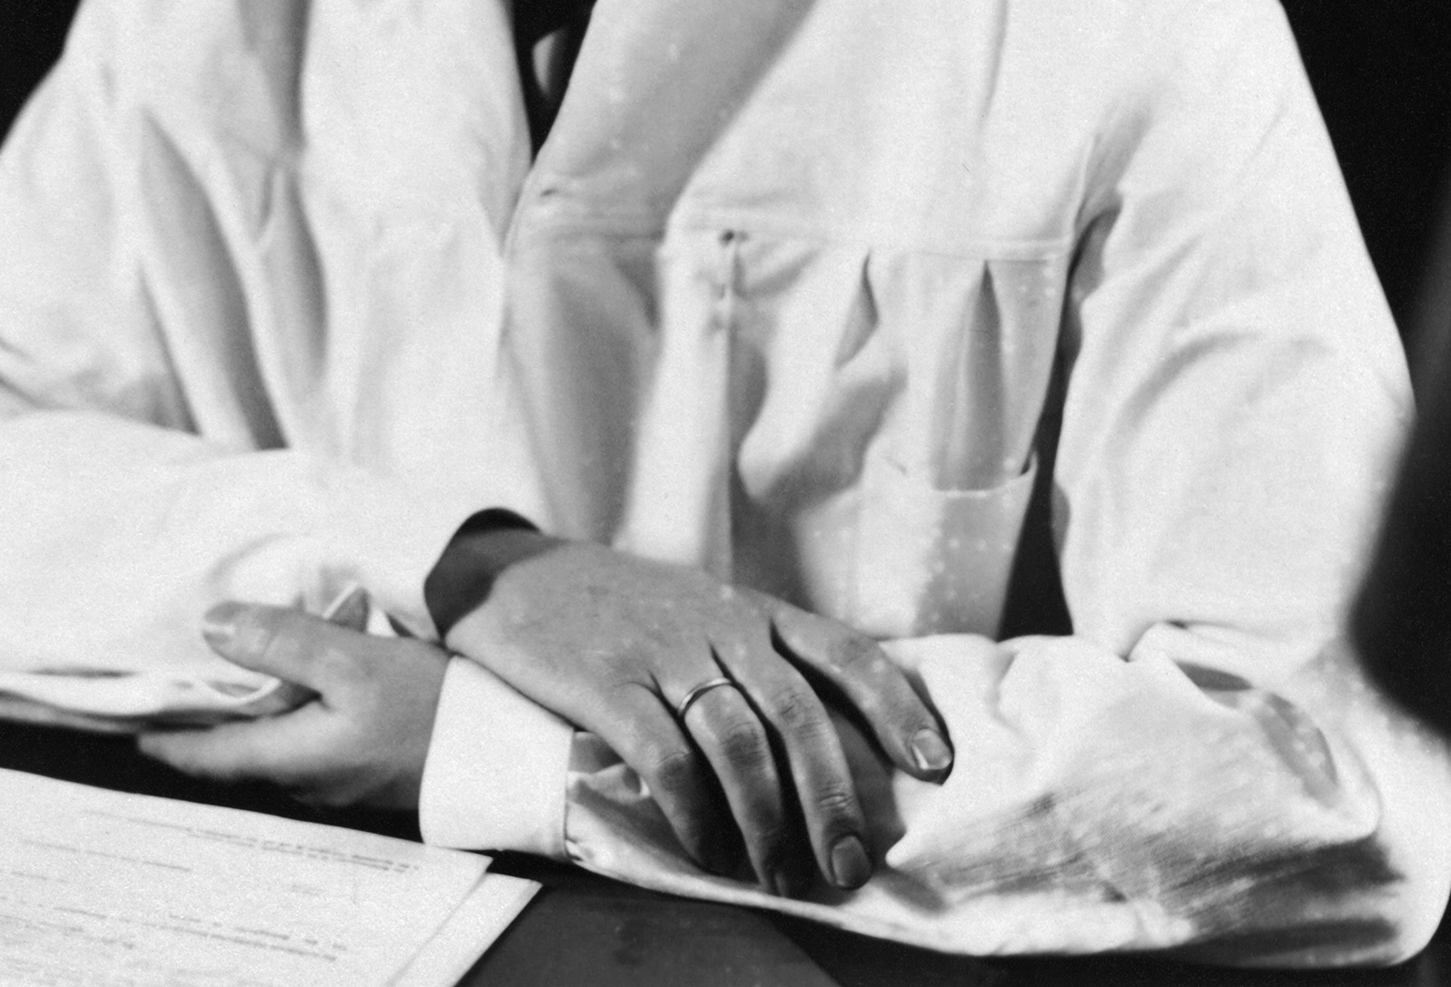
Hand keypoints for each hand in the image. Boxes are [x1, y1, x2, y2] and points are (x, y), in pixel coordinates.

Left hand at [137, 606, 447, 810]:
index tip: (133, 723)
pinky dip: (289, 713)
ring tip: (229, 678)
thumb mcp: (353, 663)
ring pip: (277, 746)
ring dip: (250, 717)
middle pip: (240, 753)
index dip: (168, 739)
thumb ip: (283, 642)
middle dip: (206, 724)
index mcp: (293, 756)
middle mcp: (309, 777)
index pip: (210, 755)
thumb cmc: (428, 707)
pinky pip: (311, 740)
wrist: (506, 753)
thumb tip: (212, 625)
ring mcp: (343, 776)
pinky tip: (299, 685)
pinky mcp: (372, 764)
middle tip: (175, 689)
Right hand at [429, 531, 949, 895]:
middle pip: (797, 713)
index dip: (895, 707)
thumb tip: (828, 742)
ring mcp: (661, 652)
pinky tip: (708, 854)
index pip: (843, 652)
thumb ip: (757, 659)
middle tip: (851, 865)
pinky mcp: (605, 683)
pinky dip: (694, 814)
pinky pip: (664, 757)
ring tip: (784, 878)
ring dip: (769, 819)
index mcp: (750, 609)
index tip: (935, 764)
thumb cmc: (619, 606)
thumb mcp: (701, 610)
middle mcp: (718, 625)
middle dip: (834, 796)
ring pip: (738, 742)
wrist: (515, 573)